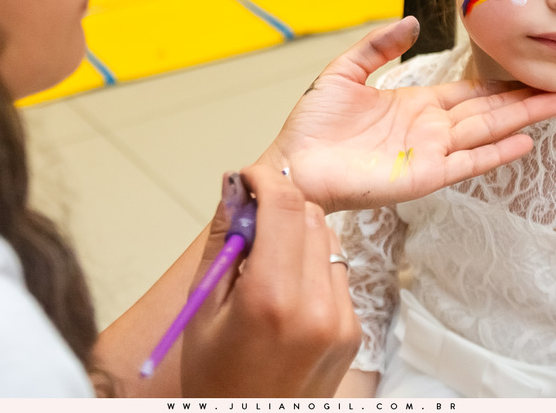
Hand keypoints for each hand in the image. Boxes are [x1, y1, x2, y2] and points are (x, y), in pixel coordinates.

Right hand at [181, 165, 360, 396]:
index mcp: (271, 299)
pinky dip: (313, 268)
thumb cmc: (215, 377)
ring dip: (298, 236)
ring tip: (265, 265)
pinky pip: (338, 274)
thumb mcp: (202, 308)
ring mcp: (341, 321)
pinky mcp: (353, 332)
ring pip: (328, 241)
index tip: (249, 178)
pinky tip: (286, 292)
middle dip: (279, 208)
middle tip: (249, 225)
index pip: (284, 208)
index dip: (266, 180)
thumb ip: (223, 241)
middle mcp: (315, 308)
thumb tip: (233, 188)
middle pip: (310, 217)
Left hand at [262, 16, 555, 213]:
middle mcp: (429, 129)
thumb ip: (378, 47)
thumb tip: (411, 23)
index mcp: (414, 105)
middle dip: (526, 99)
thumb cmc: (312, 127)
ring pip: (487, 131)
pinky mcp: (424, 176)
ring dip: (523, 119)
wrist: (294, 164)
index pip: (468, 93)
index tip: (530, 69)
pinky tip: (524, 141)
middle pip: (489, 110)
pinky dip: (496, 153)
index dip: (499, 84)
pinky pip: (467, 163)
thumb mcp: (344, 73)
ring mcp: (430, 153)